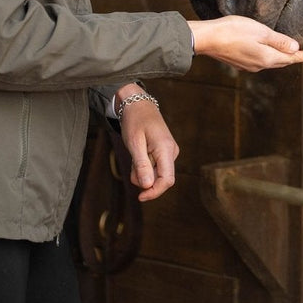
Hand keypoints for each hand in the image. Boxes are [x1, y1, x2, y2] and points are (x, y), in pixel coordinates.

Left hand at [116, 85, 178, 201]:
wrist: (137, 104)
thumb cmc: (135, 121)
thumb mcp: (134, 143)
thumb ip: (141, 165)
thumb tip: (147, 186)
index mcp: (166, 149)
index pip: (167, 180)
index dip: (154, 192)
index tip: (140, 197)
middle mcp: (171, 152)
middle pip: (161, 178)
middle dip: (144, 179)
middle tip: (131, 166)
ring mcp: (169, 152)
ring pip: (157, 173)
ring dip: (142, 172)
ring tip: (134, 155)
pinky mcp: (165, 152)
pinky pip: (155, 167)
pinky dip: (144, 166)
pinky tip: (138, 154)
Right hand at [187, 16, 302, 71]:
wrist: (208, 39)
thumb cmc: (234, 31)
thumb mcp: (261, 32)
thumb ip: (279, 41)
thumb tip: (295, 48)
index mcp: (267, 58)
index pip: (289, 58)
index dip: (300, 56)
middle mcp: (259, 65)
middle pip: (280, 62)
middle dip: (291, 58)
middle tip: (301, 54)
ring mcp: (248, 66)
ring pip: (269, 62)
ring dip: (279, 58)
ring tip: (286, 53)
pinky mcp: (239, 63)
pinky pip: (259, 61)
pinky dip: (267, 57)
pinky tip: (265, 52)